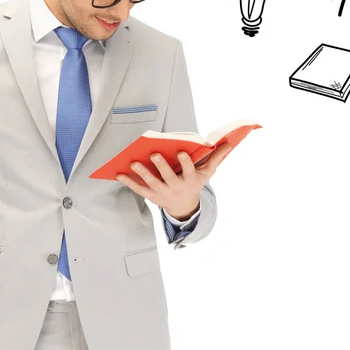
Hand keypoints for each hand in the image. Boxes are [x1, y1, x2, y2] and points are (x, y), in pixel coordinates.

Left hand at [116, 143, 233, 218]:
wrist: (185, 207)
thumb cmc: (195, 183)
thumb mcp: (207, 173)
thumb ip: (216, 157)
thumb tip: (229, 142)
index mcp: (190, 179)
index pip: (188, 170)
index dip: (184, 162)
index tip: (180, 152)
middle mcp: (176, 187)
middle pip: (168, 177)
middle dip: (161, 166)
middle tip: (153, 154)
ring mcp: (163, 193)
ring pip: (151, 183)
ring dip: (142, 173)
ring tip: (133, 162)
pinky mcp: (152, 196)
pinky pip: (139, 189)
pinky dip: (129, 182)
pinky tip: (119, 173)